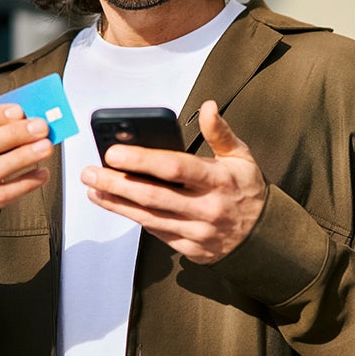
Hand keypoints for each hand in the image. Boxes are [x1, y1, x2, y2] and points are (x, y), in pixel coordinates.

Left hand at [81, 100, 265, 263]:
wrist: (264, 236)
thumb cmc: (246, 190)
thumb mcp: (240, 157)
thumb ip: (220, 132)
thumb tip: (208, 106)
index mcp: (219, 180)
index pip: (175, 168)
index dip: (142, 160)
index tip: (114, 153)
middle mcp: (207, 208)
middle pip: (154, 195)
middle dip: (116, 184)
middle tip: (90, 172)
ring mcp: (198, 232)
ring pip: (149, 217)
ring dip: (117, 203)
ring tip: (93, 189)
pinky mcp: (191, 249)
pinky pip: (157, 233)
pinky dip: (134, 218)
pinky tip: (115, 205)